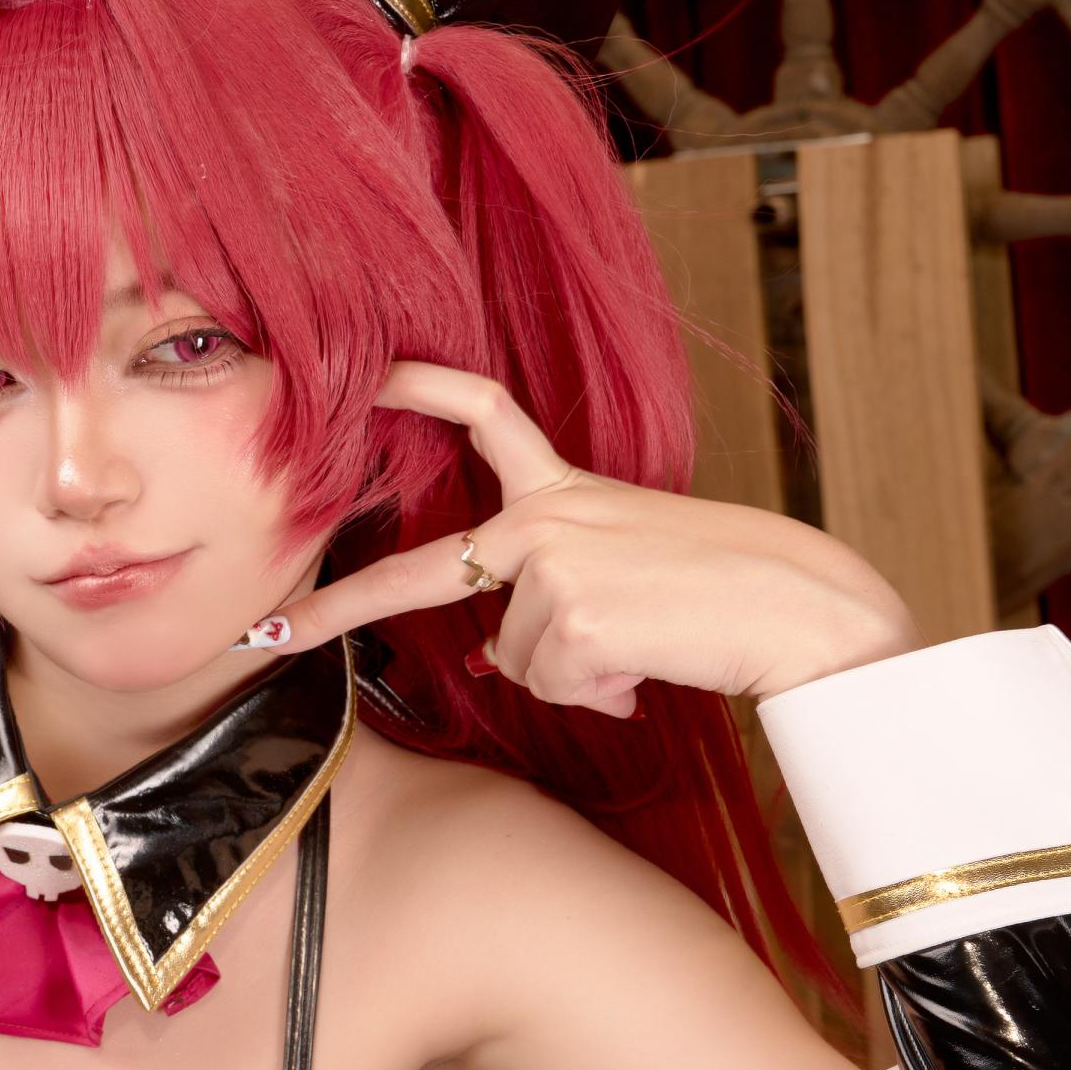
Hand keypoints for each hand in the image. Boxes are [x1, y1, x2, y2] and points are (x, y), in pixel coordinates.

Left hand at [259, 365, 918, 715]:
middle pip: (423, 571)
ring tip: (644, 647)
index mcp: (565, 490)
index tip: (364, 376)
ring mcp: (552, 562)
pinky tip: (648, 667)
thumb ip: (546, 596)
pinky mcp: (568, 613)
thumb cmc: (723, 592)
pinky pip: (550, 683)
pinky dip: (599, 693)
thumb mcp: (622, 576)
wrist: (803, 609)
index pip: (486, 416)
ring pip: (513, 659)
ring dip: (574, 674)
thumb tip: (485, 653)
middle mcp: (547, 516)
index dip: (420, 390)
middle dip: (337, 612)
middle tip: (267, 637)